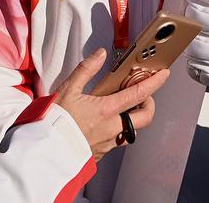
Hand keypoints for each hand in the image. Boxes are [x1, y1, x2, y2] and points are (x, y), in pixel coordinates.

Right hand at [52, 48, 170, 160]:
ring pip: (132, 131)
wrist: (44, 150)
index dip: (154, 83)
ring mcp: (108, 143)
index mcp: (106, 110)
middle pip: (145, 118)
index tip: (163, 74)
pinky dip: (118, 129)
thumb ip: (86, 69)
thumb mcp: (68, 89)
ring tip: (122, 108)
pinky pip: (117, 141)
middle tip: (142, 95)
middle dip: (149, 104)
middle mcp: (112, 128)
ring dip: (133, 118)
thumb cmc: (54, 120)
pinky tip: (105, 123)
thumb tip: (101, 54)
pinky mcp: (101, 154)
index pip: (138, 94)